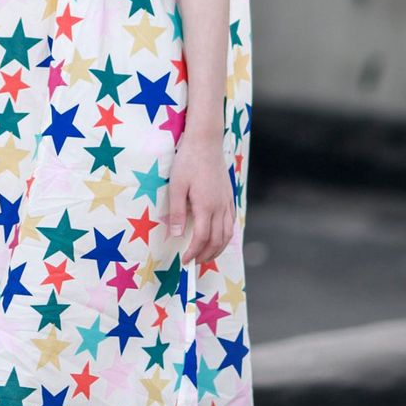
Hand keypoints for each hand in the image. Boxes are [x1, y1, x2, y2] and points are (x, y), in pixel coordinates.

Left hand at [168, 130, 236, 266]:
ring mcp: (226, 202)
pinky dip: (226, 235)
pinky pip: (231, 221)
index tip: (185, 260)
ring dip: (218, 248)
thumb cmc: (187, 162)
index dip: (194, 252)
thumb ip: (176, 212)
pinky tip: (218, 238)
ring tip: (206, 256)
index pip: (202, 238)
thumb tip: (174, 235)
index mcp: (206, 206)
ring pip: (228, 233)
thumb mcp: (176, 186)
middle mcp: (220, 207)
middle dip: (206, 255)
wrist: (206, 142)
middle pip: (217, 240)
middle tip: (194, 263)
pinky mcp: (229, 196)